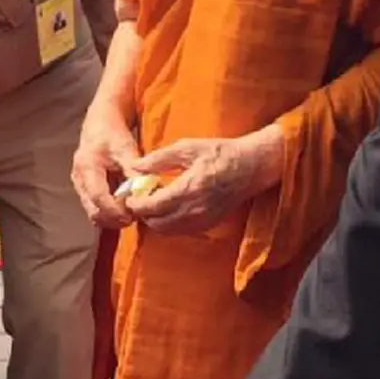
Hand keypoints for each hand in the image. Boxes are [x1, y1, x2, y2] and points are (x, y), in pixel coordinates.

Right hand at [72, 104, 140, 228]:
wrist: (100, 123)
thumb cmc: (113, 133)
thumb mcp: (126, 148)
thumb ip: (134, 171)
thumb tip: (146, 193)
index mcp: (87, 166)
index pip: (98, 197)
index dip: (115, 211)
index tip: (132, 215)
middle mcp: (79, 179)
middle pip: (93, 211)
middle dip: (114, 219)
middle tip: (134, 217)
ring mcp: (79, 185)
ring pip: (93, 213)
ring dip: (112, 218)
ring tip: (131, 212)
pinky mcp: (84, 189)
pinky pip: (95, 208)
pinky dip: (109, 212)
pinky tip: (124, 207)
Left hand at [125, 127, 283, 234]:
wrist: (250, 167)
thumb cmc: (220, 153)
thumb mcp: (188, 147)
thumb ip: (159, 158)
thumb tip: (135, 167)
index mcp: (189, 188)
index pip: (152, 206)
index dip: (135, 204)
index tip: (129, 196)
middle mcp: (195, 209)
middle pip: (156, 223)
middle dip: (143, 213)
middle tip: (140, 199)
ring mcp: (203, 219)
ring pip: (167, 230)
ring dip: (155, 220)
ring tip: (154, 203)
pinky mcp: (208, 224)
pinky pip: (180, 231)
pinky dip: (169, 224)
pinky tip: (170, 208)